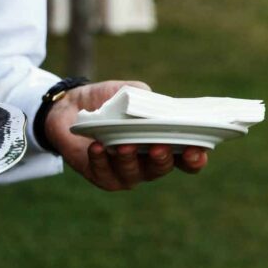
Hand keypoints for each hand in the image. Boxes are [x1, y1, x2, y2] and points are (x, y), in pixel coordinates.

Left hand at [44, 80, 208, 190]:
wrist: (71, 105)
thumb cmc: (108, 100)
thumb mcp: (131, 92)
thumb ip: (148, 100)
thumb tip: (160, 108)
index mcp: (162, 143)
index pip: (186, 159)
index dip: (194, 158)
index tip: (196, 150)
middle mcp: (147, 162)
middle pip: (161, 169)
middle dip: (162, 159)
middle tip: (159, 147)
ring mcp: (123, 172)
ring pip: (132, 174)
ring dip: (129, 159)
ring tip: (124, 145)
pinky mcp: (99, 175)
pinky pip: (103, 173)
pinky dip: (101, 160)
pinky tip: (98, 147)